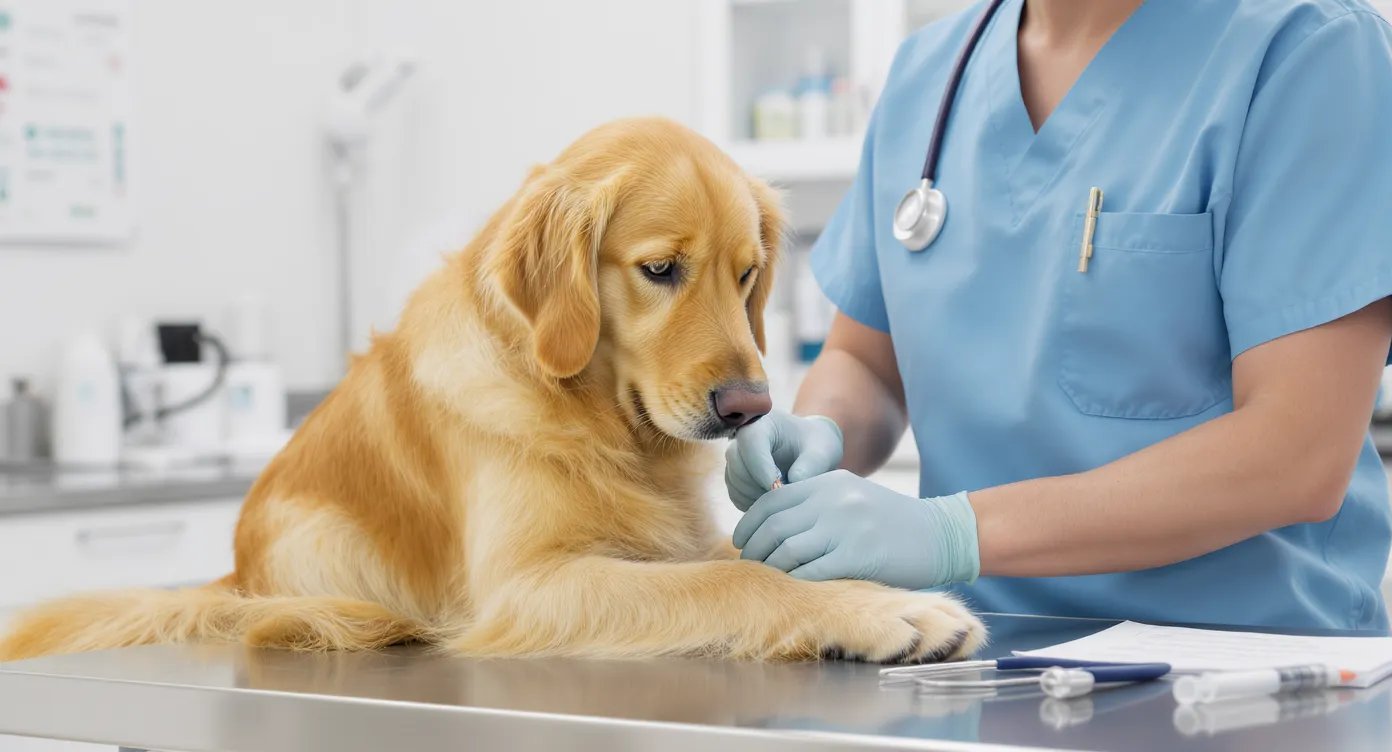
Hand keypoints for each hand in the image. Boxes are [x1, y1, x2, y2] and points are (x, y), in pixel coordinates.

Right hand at [724, 410, 843, 511]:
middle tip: (784, 495)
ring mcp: (735, 457)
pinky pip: (736, 495)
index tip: (779, 487)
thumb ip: (810, 466)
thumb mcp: (822, 452)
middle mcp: (742, 437)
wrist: (809, 451)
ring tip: (782, 497)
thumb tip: (792, 482)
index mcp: (763, 422)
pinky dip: (752, 503)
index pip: (749, 441)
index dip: (761, 467)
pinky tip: (773, 501)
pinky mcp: (734, 476)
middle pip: (736, 463)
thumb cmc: (815, 447)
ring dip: (756, 496)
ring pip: (734, 481)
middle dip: (759, 485)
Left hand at [732, 470, 979, 590]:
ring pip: (787, 550)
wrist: (940, 535)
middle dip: (753, 549)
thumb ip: (815, 503)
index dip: (749, 523)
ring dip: (771, 568)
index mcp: (828, 482)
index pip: (772, 500)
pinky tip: (793, 588)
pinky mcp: (857, 556)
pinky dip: (796, 581)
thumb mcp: (851, 496)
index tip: (741, 541)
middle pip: (774, 526)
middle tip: (748, 565)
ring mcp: (845, 527)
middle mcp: (833, 500)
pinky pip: (812, 572)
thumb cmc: (891, 521)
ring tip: (767, 578)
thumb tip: (771, 526)